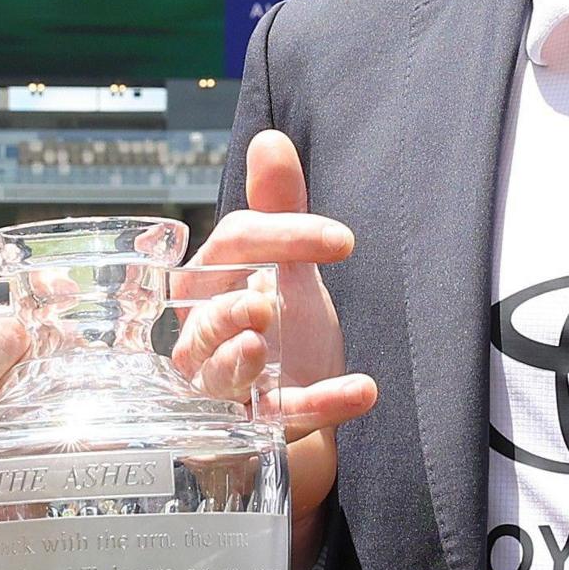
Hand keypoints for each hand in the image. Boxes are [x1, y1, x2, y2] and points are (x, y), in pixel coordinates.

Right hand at [185, 131, 375, 561]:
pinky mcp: (256, 431)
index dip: (283, 234)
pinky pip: (282, 418)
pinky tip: (364, 391)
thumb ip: (277, 208)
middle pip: (207, 313)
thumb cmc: (278, 333)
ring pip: (216, 374)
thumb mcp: (282, 269)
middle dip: (231, 305)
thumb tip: (270, 138)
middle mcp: (204, 336)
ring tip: (261, 346)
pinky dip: (322, 405)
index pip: (233, 245)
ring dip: (237, 359)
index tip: (344, 239)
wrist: (292, 418)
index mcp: (210, 284)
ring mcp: (224, 389)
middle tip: (267, 300)